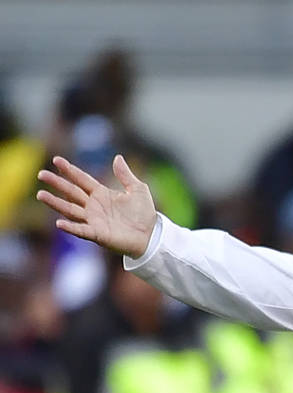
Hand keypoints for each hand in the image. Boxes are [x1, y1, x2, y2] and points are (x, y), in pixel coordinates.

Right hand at [36, 155, 157, 258]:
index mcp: (101, 193)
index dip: (70, 170)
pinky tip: (59, 222)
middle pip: (71, 192)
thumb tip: (117, 157)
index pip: (82, 179)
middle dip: (57, 183)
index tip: (56, 160)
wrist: (151, 235)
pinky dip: (70, 227)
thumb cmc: (143, 213)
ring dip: (55, 203)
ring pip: (70, 209)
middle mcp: (93, 206)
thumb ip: (126, 175)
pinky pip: (81, 230)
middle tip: (41, 173)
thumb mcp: (138, 190)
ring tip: (41, 195)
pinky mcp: (97, 234)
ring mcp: (93, 220)